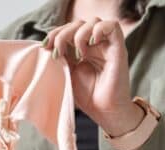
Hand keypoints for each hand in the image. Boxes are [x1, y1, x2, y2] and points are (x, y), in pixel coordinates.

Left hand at [43, 19, 144, 137]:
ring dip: (79, 34)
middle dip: (63, 33)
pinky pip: (112, 26)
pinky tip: (90, 44)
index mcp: (82, 49)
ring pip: (93, 21)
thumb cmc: (88, 97)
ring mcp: (107, 46)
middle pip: (79, 23)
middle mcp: (95, 45)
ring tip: (78, 54)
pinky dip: (99, 30)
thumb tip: (46, 45)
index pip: (68, 29)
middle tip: (58, 51)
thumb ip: (60, 57)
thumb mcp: (67, 73)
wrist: (104, 112)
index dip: (55, 33)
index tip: (45, 47)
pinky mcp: (118, 49)